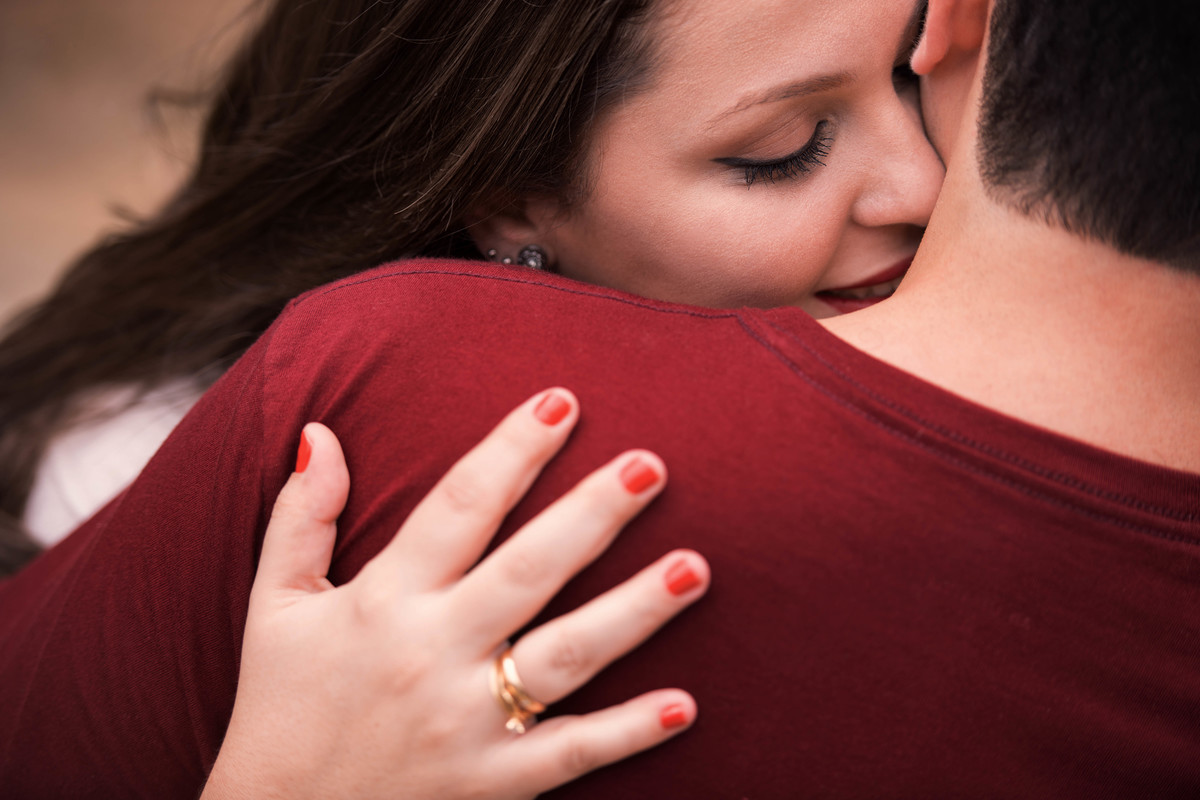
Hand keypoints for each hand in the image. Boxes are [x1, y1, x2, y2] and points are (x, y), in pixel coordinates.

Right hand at [202, 388, 708, 798]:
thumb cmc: (281, 705)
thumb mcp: (274, 605)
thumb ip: (301, 517)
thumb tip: (321, 433)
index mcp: (384, 599)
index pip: (460, 506)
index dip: (512, 449)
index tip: (562, 401)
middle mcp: (431, 653)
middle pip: (528, 568)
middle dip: (593, 512)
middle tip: (654, 463)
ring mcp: (466, 722)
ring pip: (564, 655)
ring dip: (633, 612)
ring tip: (694, 568)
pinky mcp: (492, 782)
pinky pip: (567, 754)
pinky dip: (625, 733)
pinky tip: (682, 706)